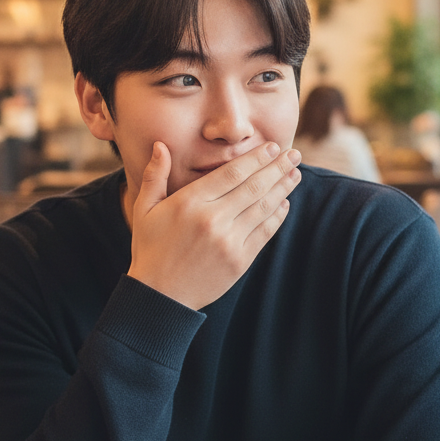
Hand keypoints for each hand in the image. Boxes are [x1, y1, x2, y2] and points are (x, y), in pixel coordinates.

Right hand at [127, 141, 300, 309]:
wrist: (159, 296)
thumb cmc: (150, 250)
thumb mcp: (144, 209)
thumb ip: (154, 176)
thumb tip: (160, 145)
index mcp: (190, 202)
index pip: (232, 172)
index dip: (256, 158)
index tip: (272, 147)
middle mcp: (212, 219)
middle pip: (254, 186)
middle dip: (277, 167)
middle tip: (294, 154)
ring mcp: (228, 241)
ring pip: (263, 207)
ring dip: (283, 188)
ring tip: (295, 174)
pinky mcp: (239, 261)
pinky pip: (264, 232)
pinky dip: (277, 216)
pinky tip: (284, 203)